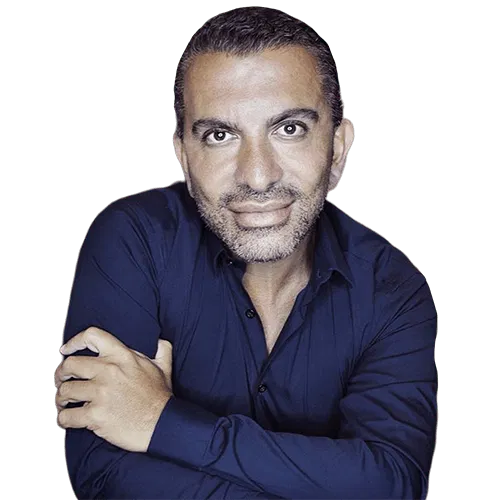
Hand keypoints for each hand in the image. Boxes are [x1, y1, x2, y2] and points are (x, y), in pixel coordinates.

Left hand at [54, 327, 172, 452]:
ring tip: (64, 403)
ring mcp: (101, 393)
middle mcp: (109, 371)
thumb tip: (160, 341)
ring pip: (65, 391)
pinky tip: (67, 419)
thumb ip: (161, 350)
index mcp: (122, 356)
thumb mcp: (163, 367)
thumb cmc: (160, 397)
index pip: (92, 336)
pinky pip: (67, 416)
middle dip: (61, 374)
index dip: (74, 341)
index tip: (66, 350)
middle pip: (70, 365)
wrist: (163, 425)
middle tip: (62, 382)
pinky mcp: (95, 416)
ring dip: (60, 399)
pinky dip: (62, 419)